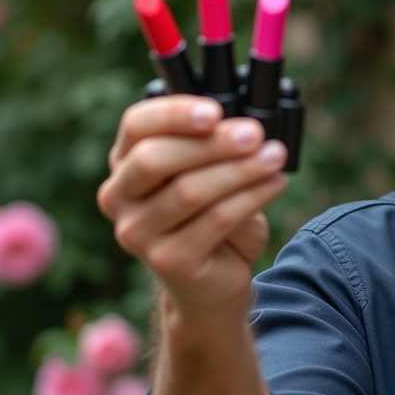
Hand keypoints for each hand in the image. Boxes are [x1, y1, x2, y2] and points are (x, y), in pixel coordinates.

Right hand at [97, 95, 288, 316]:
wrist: (213, 283)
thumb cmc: (211, 219)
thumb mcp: (210, 174)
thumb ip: (215, 149)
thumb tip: (246, 128)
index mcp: (126, 163)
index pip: (136, 125)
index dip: (175, 114)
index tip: (215, 111)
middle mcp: (119, 196)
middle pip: (156, 159)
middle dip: (213, 143)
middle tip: (255, 135)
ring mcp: (137, 232)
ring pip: (189, 191)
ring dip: (240, 169)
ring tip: (275, 158)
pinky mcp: (167, 260)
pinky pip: (215, 220)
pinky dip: (251, 197)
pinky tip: (274, 184)